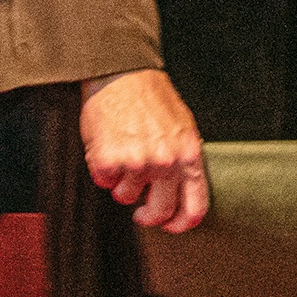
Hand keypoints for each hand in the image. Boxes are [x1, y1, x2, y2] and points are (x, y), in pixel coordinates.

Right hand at [80, 70, 207, 232]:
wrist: (120, 71)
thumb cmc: (150, 94)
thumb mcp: (181, 124)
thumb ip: (183, 158)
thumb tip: (180, 190)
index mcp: (188, 152)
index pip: (194, 206)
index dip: (181, 223)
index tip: (171, 225)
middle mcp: (165, 160)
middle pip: (160, 212)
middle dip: (148, 214)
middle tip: (140, 208)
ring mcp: (137, 161)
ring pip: (126, 196)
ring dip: (122, 182)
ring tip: (123, 155)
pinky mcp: (109, 159)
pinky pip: (103, 181)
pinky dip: (102, 170)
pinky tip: (108, 147)